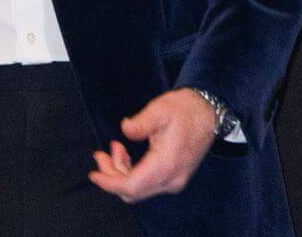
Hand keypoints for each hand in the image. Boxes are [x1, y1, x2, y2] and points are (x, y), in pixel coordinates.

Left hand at [89, 88, 216, 202]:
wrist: (207, 112)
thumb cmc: (184, 110)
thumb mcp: (160, 110)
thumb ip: (141, 122)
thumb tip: (126, 129)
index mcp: (166, 165)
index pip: (132, 185)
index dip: (110, 183)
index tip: (94, 174)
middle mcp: (171, 180)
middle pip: (133, 191)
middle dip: (112, 175)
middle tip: (100, 154)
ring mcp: (174, 180)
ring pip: (139, 189)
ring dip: (121, 172)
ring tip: (114, 147)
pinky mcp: (174, 176)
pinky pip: (147, 183)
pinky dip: (131, 172)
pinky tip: (125, 153)